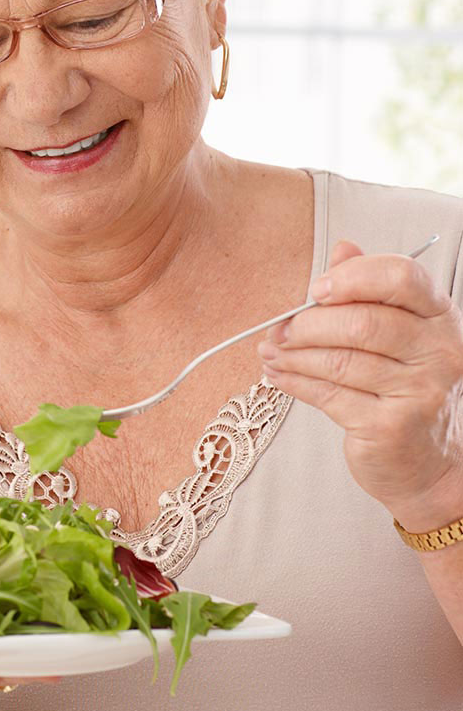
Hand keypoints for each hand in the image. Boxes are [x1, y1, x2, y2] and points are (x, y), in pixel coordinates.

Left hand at [257, 239, 462, 528]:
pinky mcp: (391, 427)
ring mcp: (420, 392)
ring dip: (292, 355)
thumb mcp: (395, 331)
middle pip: (362, 322)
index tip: (314, 290)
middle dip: (308, 324)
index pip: (402, 276)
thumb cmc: (402, 386)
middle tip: (278, 330)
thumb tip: (342, 248)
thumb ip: (368, 289)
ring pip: (339, 361)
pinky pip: (328, 395)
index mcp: (440, 316)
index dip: (351, 278)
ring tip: (269, 352)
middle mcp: (440, 352)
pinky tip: (277, 375)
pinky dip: (294, 382)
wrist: (426, 462)